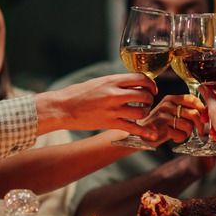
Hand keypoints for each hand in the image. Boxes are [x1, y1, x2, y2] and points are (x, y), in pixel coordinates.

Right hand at [37, 73, 157, 138]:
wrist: (63, 107)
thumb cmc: (79, 94)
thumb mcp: (99, 81)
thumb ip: (116, 83)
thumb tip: (132, 84)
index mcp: (112, 80)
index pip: (140, 78)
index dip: (151, 84)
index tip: (152, 89)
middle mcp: (114, 94)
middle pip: (144, 95)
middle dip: (149, 99)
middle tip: (146, 103)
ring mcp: (112, 109)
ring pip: (141, 112)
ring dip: (145, 113)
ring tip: (141, 114)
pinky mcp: (109, 123)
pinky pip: (132, 128)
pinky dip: (145, 133)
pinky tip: (153, 138)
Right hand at [139, 94, 204, 144]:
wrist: (141, 132)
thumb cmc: (159, 122)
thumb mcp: (169, 110)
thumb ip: (183, 109)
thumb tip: (203, 114)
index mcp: (171, 99)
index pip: (192, 99)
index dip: (202, 108)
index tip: (204, 117)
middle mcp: (167, 106)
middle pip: (193, 113)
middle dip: (200, 125)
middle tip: (200, 130)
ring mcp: (164, 117)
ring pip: (188, 126)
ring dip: (188, 133)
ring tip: (181, 134)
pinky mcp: (162, 128)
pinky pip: (180, 135)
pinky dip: (180, 139)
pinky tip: (174, 138)